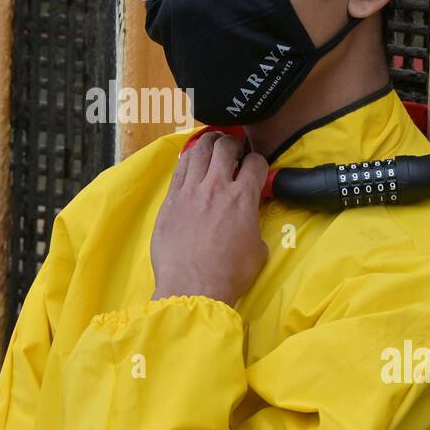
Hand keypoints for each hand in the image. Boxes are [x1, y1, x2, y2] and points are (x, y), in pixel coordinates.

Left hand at [150, 131, 270, 305]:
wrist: (193, 286)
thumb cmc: (229, 274)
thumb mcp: (258, 249)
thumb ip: (254, 224)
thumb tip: (250, 217)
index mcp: (243, 198)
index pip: (256, 163)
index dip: (258, 161)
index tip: (255, 167)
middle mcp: (217, 187)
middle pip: (226, 147)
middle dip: (233, 143)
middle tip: (233, 149)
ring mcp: (191, 191)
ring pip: (199, 151)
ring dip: (209, 143)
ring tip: (212, 144)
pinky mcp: (171, 199)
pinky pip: (179, 169)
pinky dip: (188, 159)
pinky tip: (191, 159)